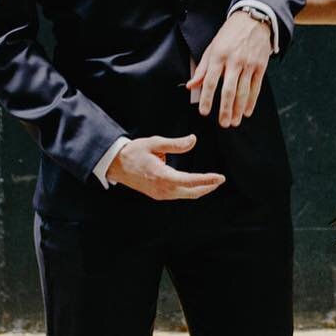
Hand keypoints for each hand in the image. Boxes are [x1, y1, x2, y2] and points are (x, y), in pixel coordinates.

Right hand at [109, 134, 223, 200]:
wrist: (115, 165)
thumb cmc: (133, 153)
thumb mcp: (154, 143)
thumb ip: (175, 144)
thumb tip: (193, 140)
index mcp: (162, 176)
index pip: (190, 181)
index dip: (207, 180)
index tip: (220, 178)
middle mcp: (162, 189)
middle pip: (191, 192)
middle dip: (208, 187)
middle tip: (220, 180)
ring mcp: (160, 194)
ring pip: (186, 195)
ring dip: (200, 189)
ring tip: (212, 182)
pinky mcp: (157, 194)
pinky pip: (178, 195)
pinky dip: (190, 190)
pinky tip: (195, 184)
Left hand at [186, 11, 271, 127]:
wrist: (253, 20)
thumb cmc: (230, 34)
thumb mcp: (212, 47)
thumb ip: (202, 68)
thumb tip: (192, 85)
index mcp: (219, 56)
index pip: (211, 81)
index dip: (207, 98)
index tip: (204, 112)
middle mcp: (234, 61)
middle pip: (229, 90)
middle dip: (226, 109)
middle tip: (223, 124)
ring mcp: (249, 64)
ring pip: (244, 92)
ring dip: (239, 109)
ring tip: (235, 122)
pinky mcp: (261, 66)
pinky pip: (256, 87)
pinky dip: (252, 101)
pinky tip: (247, 112)